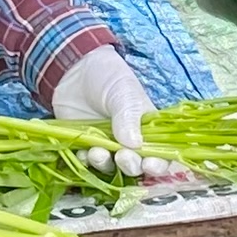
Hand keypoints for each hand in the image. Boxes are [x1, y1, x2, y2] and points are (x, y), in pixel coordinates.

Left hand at [51, 45, 184, 181]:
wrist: (76, 69)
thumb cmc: (109, 77)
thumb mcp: (124, 93)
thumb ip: (129, 118)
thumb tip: (135, 145)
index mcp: (148, 129)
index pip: (161, 154)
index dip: (159, 164)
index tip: (150, 165)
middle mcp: (130, 143)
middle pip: (136, 165)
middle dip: (131, 165)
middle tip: (124, 157)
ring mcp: (107, 146)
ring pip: (111, 167)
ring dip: (106, 165)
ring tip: (98, 153)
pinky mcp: (86, 146)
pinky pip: (88, 162)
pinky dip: (86, 161)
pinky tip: (84, 152)